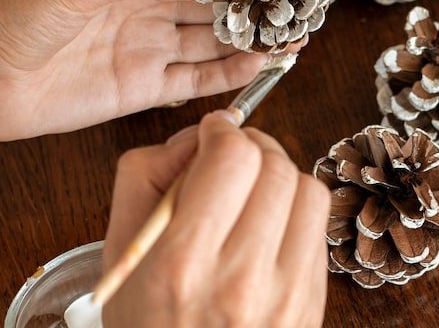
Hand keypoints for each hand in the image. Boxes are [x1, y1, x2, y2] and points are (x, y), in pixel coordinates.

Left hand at [0, 0, 271, 142]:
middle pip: (213, 4)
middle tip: (293, 5)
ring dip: (249, 40)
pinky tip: (258, 66)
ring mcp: (150, 48)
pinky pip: (197, 79)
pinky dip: (229, 74)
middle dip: (252, 4)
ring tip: (290, 36)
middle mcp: (149, 7)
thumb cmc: (21, 21)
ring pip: (212, 42)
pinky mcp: (146, 87)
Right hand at [102, 112, 329, 327]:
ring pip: (307, 190)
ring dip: (280, 177)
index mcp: (183, 263)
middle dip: (253, 148)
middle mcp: (242, 280)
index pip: (232, 159)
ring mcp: (287, 296)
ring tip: (252, 193)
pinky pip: (317, 228)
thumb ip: (145, 176)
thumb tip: (197, 137)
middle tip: (232, 159)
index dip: (223, 131)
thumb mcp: (121, 251)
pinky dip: (295, 212)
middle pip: (275, 167)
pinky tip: (268, 228)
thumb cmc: (148, 324)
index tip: (213, 134)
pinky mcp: (313, 304)